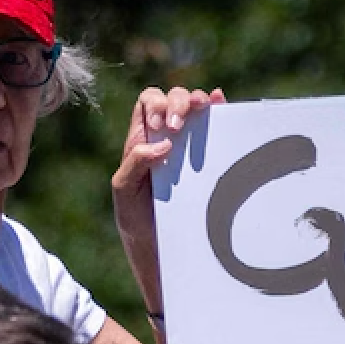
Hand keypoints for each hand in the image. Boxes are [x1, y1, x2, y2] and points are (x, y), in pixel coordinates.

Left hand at [109, 85, 226, 312]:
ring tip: (201, 111)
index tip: (160, 129)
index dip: (155, 105)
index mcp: (142, 140)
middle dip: (176, 103)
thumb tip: (163, 143)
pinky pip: (215, 125)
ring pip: (194, 106)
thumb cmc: (138, 218)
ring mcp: (190, 145)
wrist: (162, 246)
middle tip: (177, 126)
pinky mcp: (208, 157)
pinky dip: (219, 108)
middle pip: (171, 97)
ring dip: (197, 102)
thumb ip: (134, 163)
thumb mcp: (125, 190)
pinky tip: (219, 102)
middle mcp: (166, 137)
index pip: (147, 102)